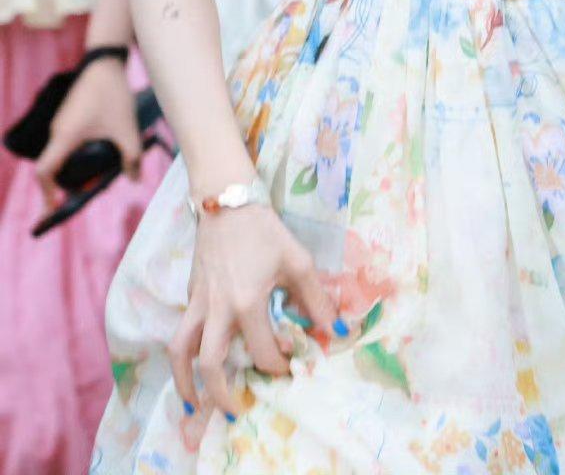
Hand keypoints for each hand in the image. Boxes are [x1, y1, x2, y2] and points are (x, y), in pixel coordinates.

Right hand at [34, 57, 141, 210]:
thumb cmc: (114, 95)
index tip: (56, 207)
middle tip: (90, 191)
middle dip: (68, 184)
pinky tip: (99, 154)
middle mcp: (58, 131)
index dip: (46, 193)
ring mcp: (61, 123)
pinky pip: (67, 143)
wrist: (105, 63)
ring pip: (61, 155)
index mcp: (65, 137)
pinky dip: (77, 155)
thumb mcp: (127, 129)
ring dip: (75, 169)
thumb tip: (135, 180)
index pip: (44, 172)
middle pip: (54, 168)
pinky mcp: (68, 117)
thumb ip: (131, 157)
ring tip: (98, 174)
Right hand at [169, 203, 337, 418]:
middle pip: (209, 364)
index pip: (262, 352)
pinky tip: (194, 363)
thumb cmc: (264, 231)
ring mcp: (197, 303)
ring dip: (185, 382)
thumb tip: (336, 330)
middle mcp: (216, 309)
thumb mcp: (297, 261)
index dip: (279, 365)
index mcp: (246, 303)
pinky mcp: (189, 295)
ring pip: (180, 352)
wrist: (226, 201)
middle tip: (236, 411)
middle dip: (222, 394)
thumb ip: (316, 299)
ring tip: (195, 404)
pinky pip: (181, 332)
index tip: (291, 365)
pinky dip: (184, 353)